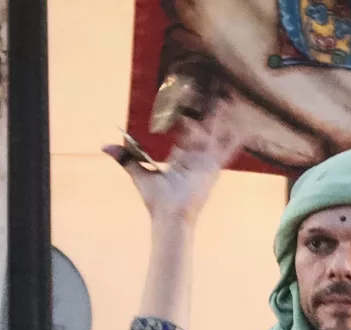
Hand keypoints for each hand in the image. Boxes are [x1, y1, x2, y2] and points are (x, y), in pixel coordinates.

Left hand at [105, 96, 244, 223]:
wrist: (170, 216)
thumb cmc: (156, 199)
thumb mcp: (139, 173)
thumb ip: (126, 158)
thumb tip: (104, 146)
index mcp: (179, 157)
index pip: (185, 132)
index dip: (187, 117)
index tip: (188, 100)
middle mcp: (194, 157)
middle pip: (203, 128)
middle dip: (208, 112)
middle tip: (214, 92)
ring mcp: (205, 161)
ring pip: (214, 133)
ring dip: (221, 118)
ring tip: (229, 98)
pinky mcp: (213, 167)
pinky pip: (226, 151)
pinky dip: (235, 141)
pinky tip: (245, 128)